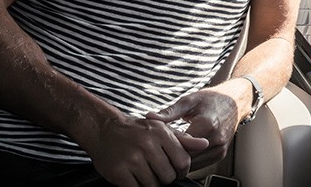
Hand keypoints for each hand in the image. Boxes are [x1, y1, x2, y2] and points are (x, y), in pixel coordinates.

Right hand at [83, 115, 208, 186]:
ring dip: (151, 183)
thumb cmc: (138, 131)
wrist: (105, 130)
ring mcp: (132, 159)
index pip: (183, 162)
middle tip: (157, 172)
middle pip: (168, 176)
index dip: (181, 171)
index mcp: (161, 134)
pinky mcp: (118, 172)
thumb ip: (184, 140)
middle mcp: (147, 146)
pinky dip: (137, 186)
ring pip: (153, 185)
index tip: (175, 171)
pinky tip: (135, 177)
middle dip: (165, 178)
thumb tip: (205, 144)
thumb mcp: (163, 129)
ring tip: (145, 172)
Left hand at [148, 87, 240, 170]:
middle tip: (160, 148)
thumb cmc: (213, 99)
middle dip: (171, 154)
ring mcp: (220, 149)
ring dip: (180, 160)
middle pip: (185, 157)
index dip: (165, 145)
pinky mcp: (220, 154)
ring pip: (192, 165)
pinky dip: (189, 160)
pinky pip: (200, 164)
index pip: (180, 145)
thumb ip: (169, 112)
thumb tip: (149, 117)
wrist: (236, 101)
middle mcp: (215, 139)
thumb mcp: (190, 100)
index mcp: (207, 124)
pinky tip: (182, 151)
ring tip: (171, 150)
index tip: (156, 142)